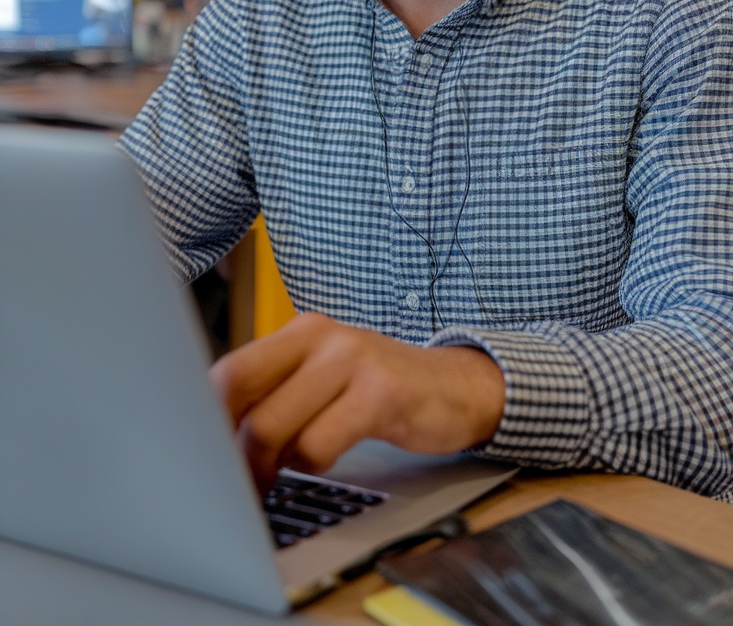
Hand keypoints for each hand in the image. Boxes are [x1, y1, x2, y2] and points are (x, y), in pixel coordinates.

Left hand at [209, 312, 504, 491]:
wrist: (457, 387)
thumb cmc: (379, 390)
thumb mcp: (325, 377)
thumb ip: (278, 393)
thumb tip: (214, 434)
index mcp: (299, 332)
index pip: (229, 369)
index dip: (203, 416)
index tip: (196, 453)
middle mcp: (321, 337)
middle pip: (239, 391)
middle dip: (226, 446)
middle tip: (229, 480)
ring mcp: (351, 361)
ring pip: (272, 424)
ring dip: (265, 466)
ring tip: (275, 477)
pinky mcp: (380, 394)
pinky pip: (319, 444)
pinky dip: (309, 466)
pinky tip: (322, 461)